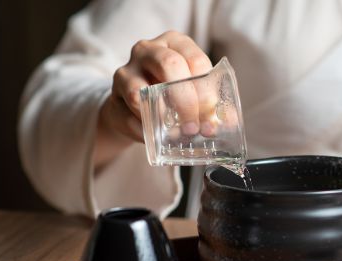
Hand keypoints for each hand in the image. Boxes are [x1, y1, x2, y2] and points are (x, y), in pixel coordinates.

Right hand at [95, 31, 212, 167]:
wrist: (135, 109)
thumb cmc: (172, 94)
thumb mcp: (194, 92)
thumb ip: (211, 105)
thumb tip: (228, 122)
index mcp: (176, 43)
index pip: (196, 60)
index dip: (206, 91)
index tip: (211, 115)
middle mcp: (148, 49)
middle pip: (170, 65)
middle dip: (186, 100)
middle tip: (195, 126)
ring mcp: (126, 70)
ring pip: (140, 91)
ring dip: (162, 117)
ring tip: (177, 133)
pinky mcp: (113, 97)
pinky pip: (127, 115)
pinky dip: (144, 130)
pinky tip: (156, 136)